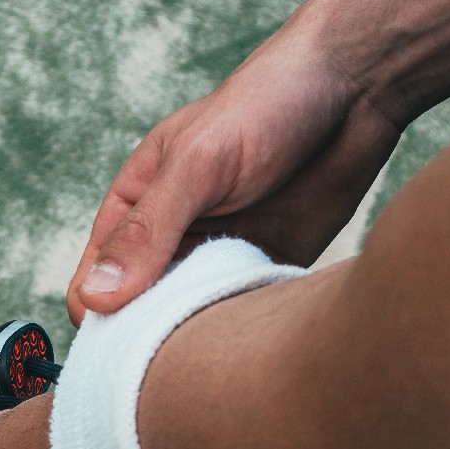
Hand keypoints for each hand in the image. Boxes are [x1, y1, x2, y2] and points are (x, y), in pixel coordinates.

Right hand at [66, 9, 405, 322]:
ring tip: (220, 347)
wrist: (355, 88)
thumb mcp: (197, 164)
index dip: (101, 322)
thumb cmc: (266, 106)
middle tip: (178, 360)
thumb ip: (148, 231)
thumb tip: (96, 298)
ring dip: (199, 341)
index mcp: (136, 208)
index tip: (125, 349)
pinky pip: (242, 316)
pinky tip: (257, 332)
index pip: (94, 285)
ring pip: (191, 323)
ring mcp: (220, 257)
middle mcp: (172, 239)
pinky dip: (243, 331)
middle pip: (140, 315)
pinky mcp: (267, 269)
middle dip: (151, 343)